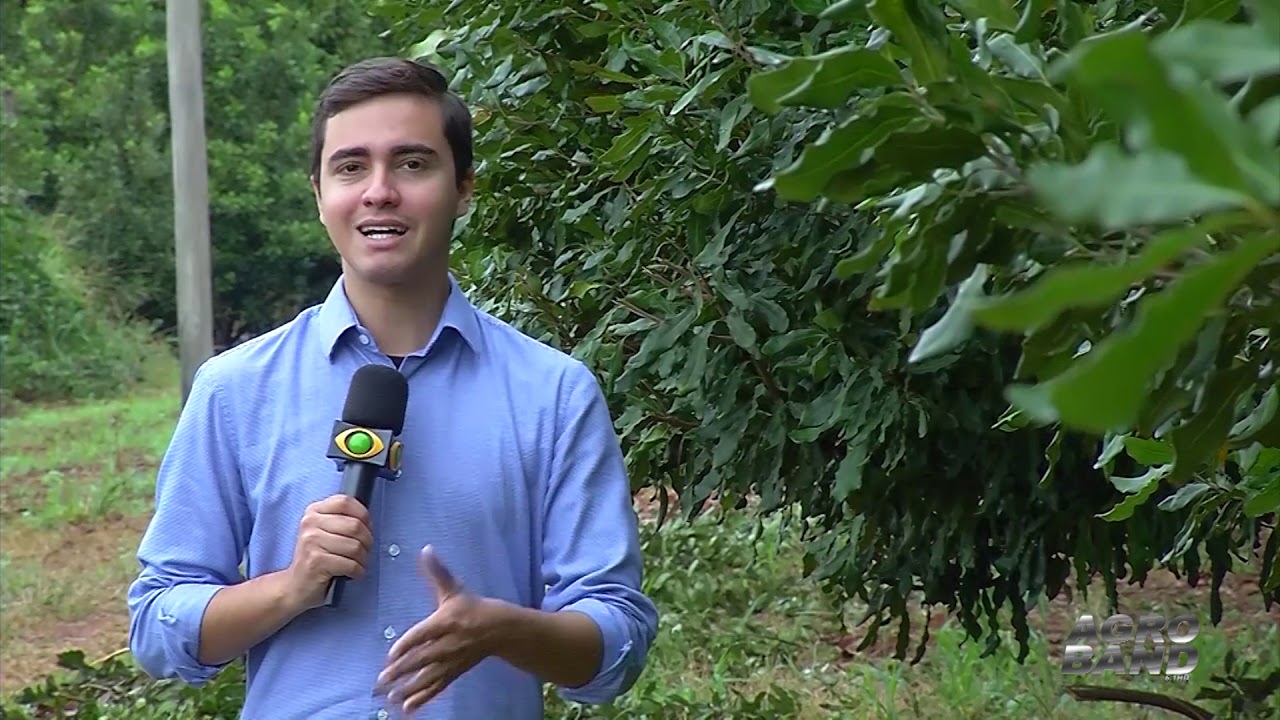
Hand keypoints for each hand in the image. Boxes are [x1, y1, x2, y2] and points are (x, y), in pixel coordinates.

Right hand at [284, 494, 372, 609]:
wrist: (295, 586)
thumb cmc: (316, 558)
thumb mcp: (324, 532)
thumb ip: (341, 520)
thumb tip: (367, 520)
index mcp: (313, 512)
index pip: (345, 502)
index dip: (363, 514)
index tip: (367, 528)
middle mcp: (309, 523)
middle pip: (354, 525)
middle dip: (367, 541)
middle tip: (365, 551)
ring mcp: (311, 542)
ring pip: (355, 546)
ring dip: (364, 559)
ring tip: (359, 564)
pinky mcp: (315, 562)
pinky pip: (350, 564)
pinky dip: (358, 571)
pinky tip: (353, 573)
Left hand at [375, 545, 501, 713]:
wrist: (500, 629)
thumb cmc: (472, 607)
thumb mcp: (454, 589)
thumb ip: (437, 572)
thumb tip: (426, 550)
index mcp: (445, 622)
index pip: (423, 635)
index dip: (408, 645)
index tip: (392, 654)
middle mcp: (447, 644)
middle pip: (422, 659)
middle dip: (401, 671)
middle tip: (381, 680)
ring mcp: (451, 661)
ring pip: (427, 677)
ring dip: (408, 688)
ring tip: (390, 698)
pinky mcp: (453, 673)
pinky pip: (436, 688)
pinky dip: (422, 699)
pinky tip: (407, 708)